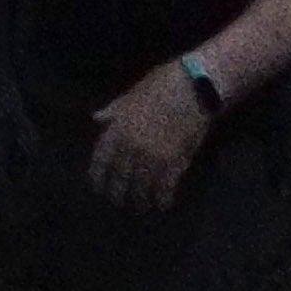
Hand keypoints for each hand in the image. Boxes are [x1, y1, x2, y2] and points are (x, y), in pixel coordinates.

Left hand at [85, 61, 207, 207]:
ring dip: (141, 199)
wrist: (194, 86)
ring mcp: (153, 156)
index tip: (98, 187)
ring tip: (140, 207)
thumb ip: (114, 111)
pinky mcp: (175, 162)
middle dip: (118, 192)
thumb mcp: (132, 94)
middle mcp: (132, 145)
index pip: (102, 159)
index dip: (98, 175)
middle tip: (119, 203)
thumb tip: (97, 118)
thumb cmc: (162, 84)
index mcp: (118, 127)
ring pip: (142, 186)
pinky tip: (162, 204)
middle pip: (121, 177)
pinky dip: (163, 198)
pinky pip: (166, 186)